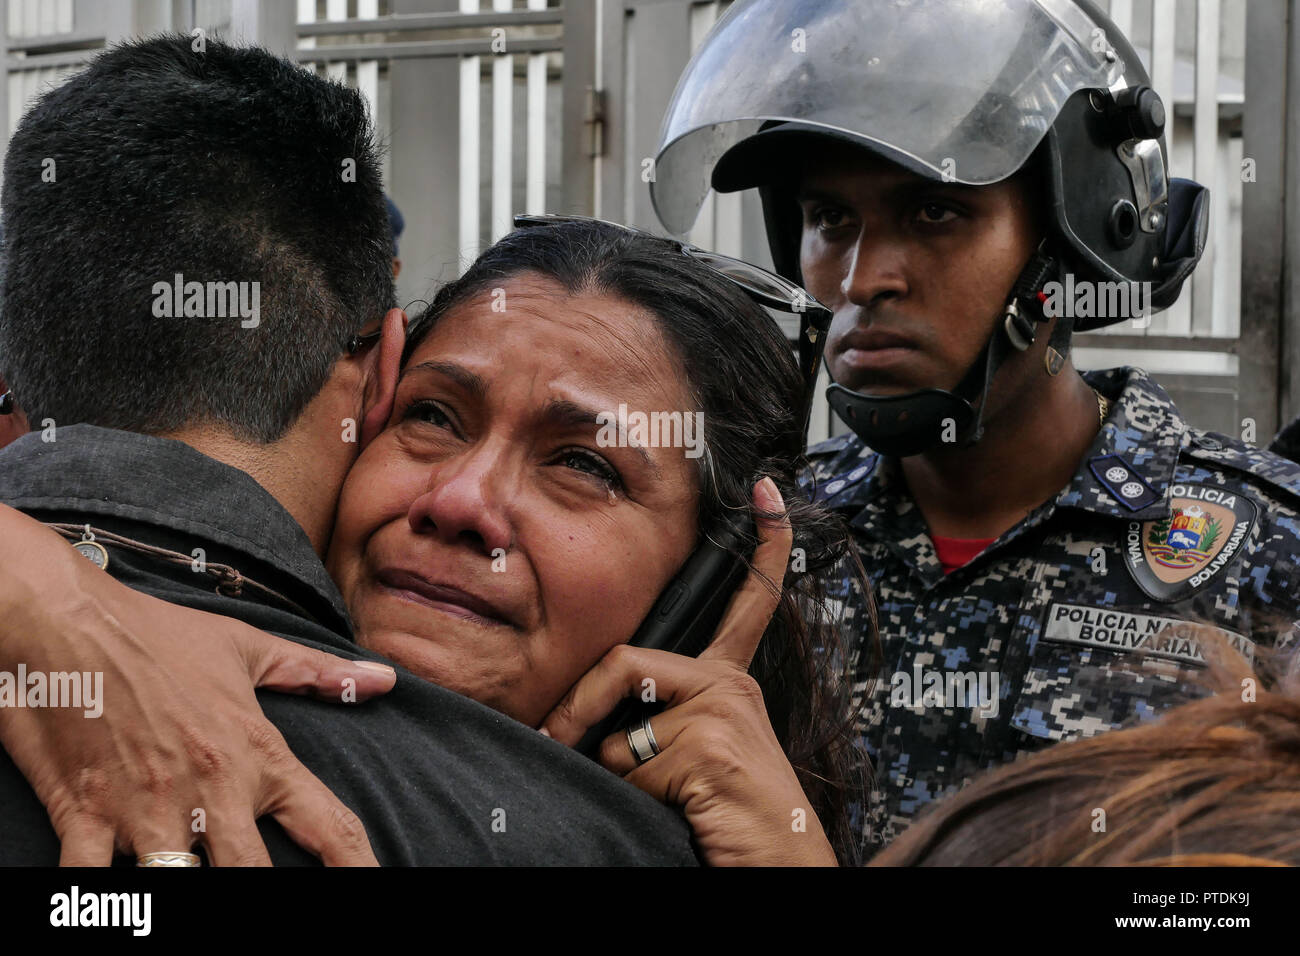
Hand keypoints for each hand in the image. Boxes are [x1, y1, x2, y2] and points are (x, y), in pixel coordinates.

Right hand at [0, 504, 395, 865]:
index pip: (330, 826)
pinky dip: (95, 898)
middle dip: (265, 897)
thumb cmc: (159, 635)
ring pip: (178, 887)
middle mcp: (210, 789)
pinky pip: (89, 884)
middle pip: (254, 877)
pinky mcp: (83, 816)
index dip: (360, 868)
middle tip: (281, 906)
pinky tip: (110, 901)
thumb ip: (317, 674)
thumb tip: (386, 680)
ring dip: (185, 892)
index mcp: (256, 754)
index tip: (375, 885)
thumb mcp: (247, 649)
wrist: (66, 621)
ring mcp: (145, 808)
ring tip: (191, 882)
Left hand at [540, 479, 836, 865]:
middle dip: (576, 709)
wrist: (779, 870)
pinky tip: (681, 811)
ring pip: (621, 728)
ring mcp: (724, 713)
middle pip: (624, 664)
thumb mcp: (696, 754)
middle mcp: (732, 688)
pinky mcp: (711, 745)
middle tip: (550, 741)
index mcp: (730, 684)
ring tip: (658, 800)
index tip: (765, 494)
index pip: (747, 603)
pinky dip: (632, 797)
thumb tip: (585, 723)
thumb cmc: (731, 819)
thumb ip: (658, 719)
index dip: (763, 545)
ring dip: (616, 773)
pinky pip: (630, 765)